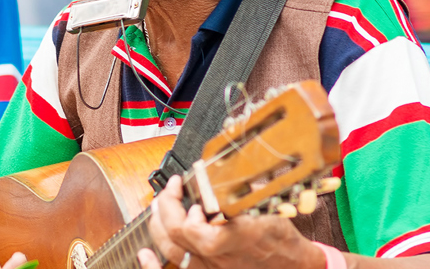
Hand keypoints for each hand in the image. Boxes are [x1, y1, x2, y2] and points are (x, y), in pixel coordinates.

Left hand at [138, 175, 323, 268]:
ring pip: (171, 251)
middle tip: (170, 190)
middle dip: (166, 206)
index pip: (192, 225)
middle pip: (175, 234)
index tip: (184, 185)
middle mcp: (218, 256)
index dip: (181, 204)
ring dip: (158, 226)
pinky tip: (144, 255)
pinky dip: (153, 266)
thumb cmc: (284, 243)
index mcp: (233, 237)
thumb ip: (246, 191)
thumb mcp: (270, 208)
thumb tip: (228, 169)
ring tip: (157, 208)